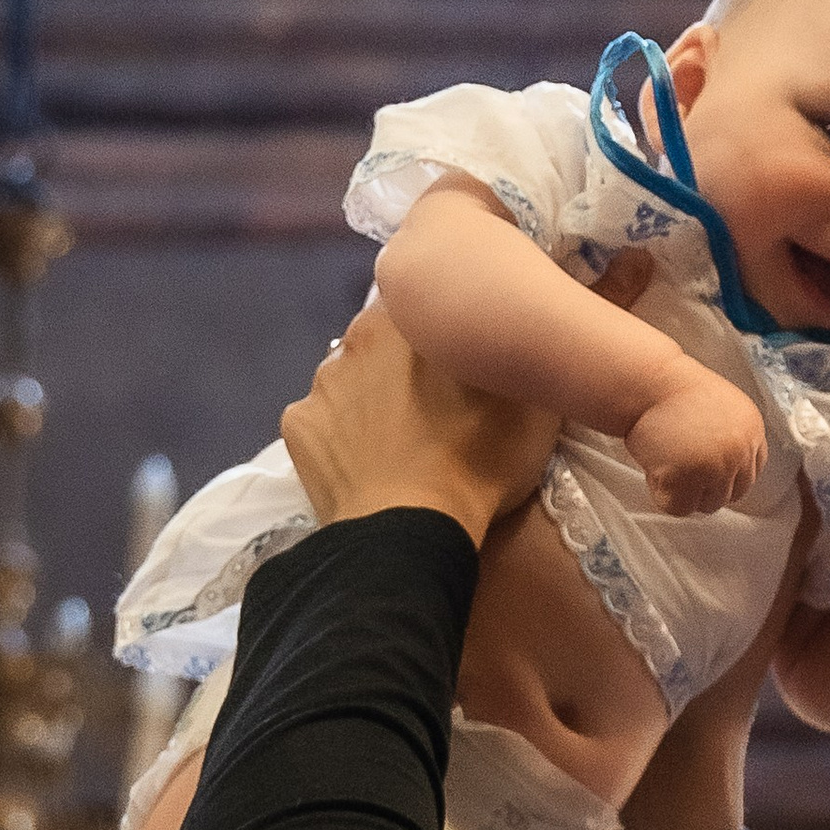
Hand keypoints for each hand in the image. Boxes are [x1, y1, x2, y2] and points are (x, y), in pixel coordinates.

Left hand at [282, 295, 557, 544]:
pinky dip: (341, 436)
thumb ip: (518, 351)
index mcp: (409, 313)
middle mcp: (354, 335)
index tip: (461, 355)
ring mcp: (318, 383)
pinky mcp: (297, 427)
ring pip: (351, 380)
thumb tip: (516, 332)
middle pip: (383, 340)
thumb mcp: (532, 400)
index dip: (444, 325)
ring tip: (402, 442)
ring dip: (372, 398)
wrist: (410, 532)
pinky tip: (368, 464)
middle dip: (405, 362)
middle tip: (438, 405)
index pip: (424, 298)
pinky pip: (323, 421)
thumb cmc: (479, 459)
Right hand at [624, 365, 770, 517]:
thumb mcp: (720, 408)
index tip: (710, 474)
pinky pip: (679, 508)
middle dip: (708, 487)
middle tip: (681, 470)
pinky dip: (663, 495)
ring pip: (708, 505)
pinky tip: (655, 468)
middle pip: (733, 494)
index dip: (729, 476)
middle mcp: (739, 451)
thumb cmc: (672, 392)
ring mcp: (716, 468)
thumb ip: (731, 438)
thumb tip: (728, 475)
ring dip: (686, 492)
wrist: (647, 383)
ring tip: (666, 463)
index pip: (753, 471)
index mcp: (751, 430)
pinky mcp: (688, 479)